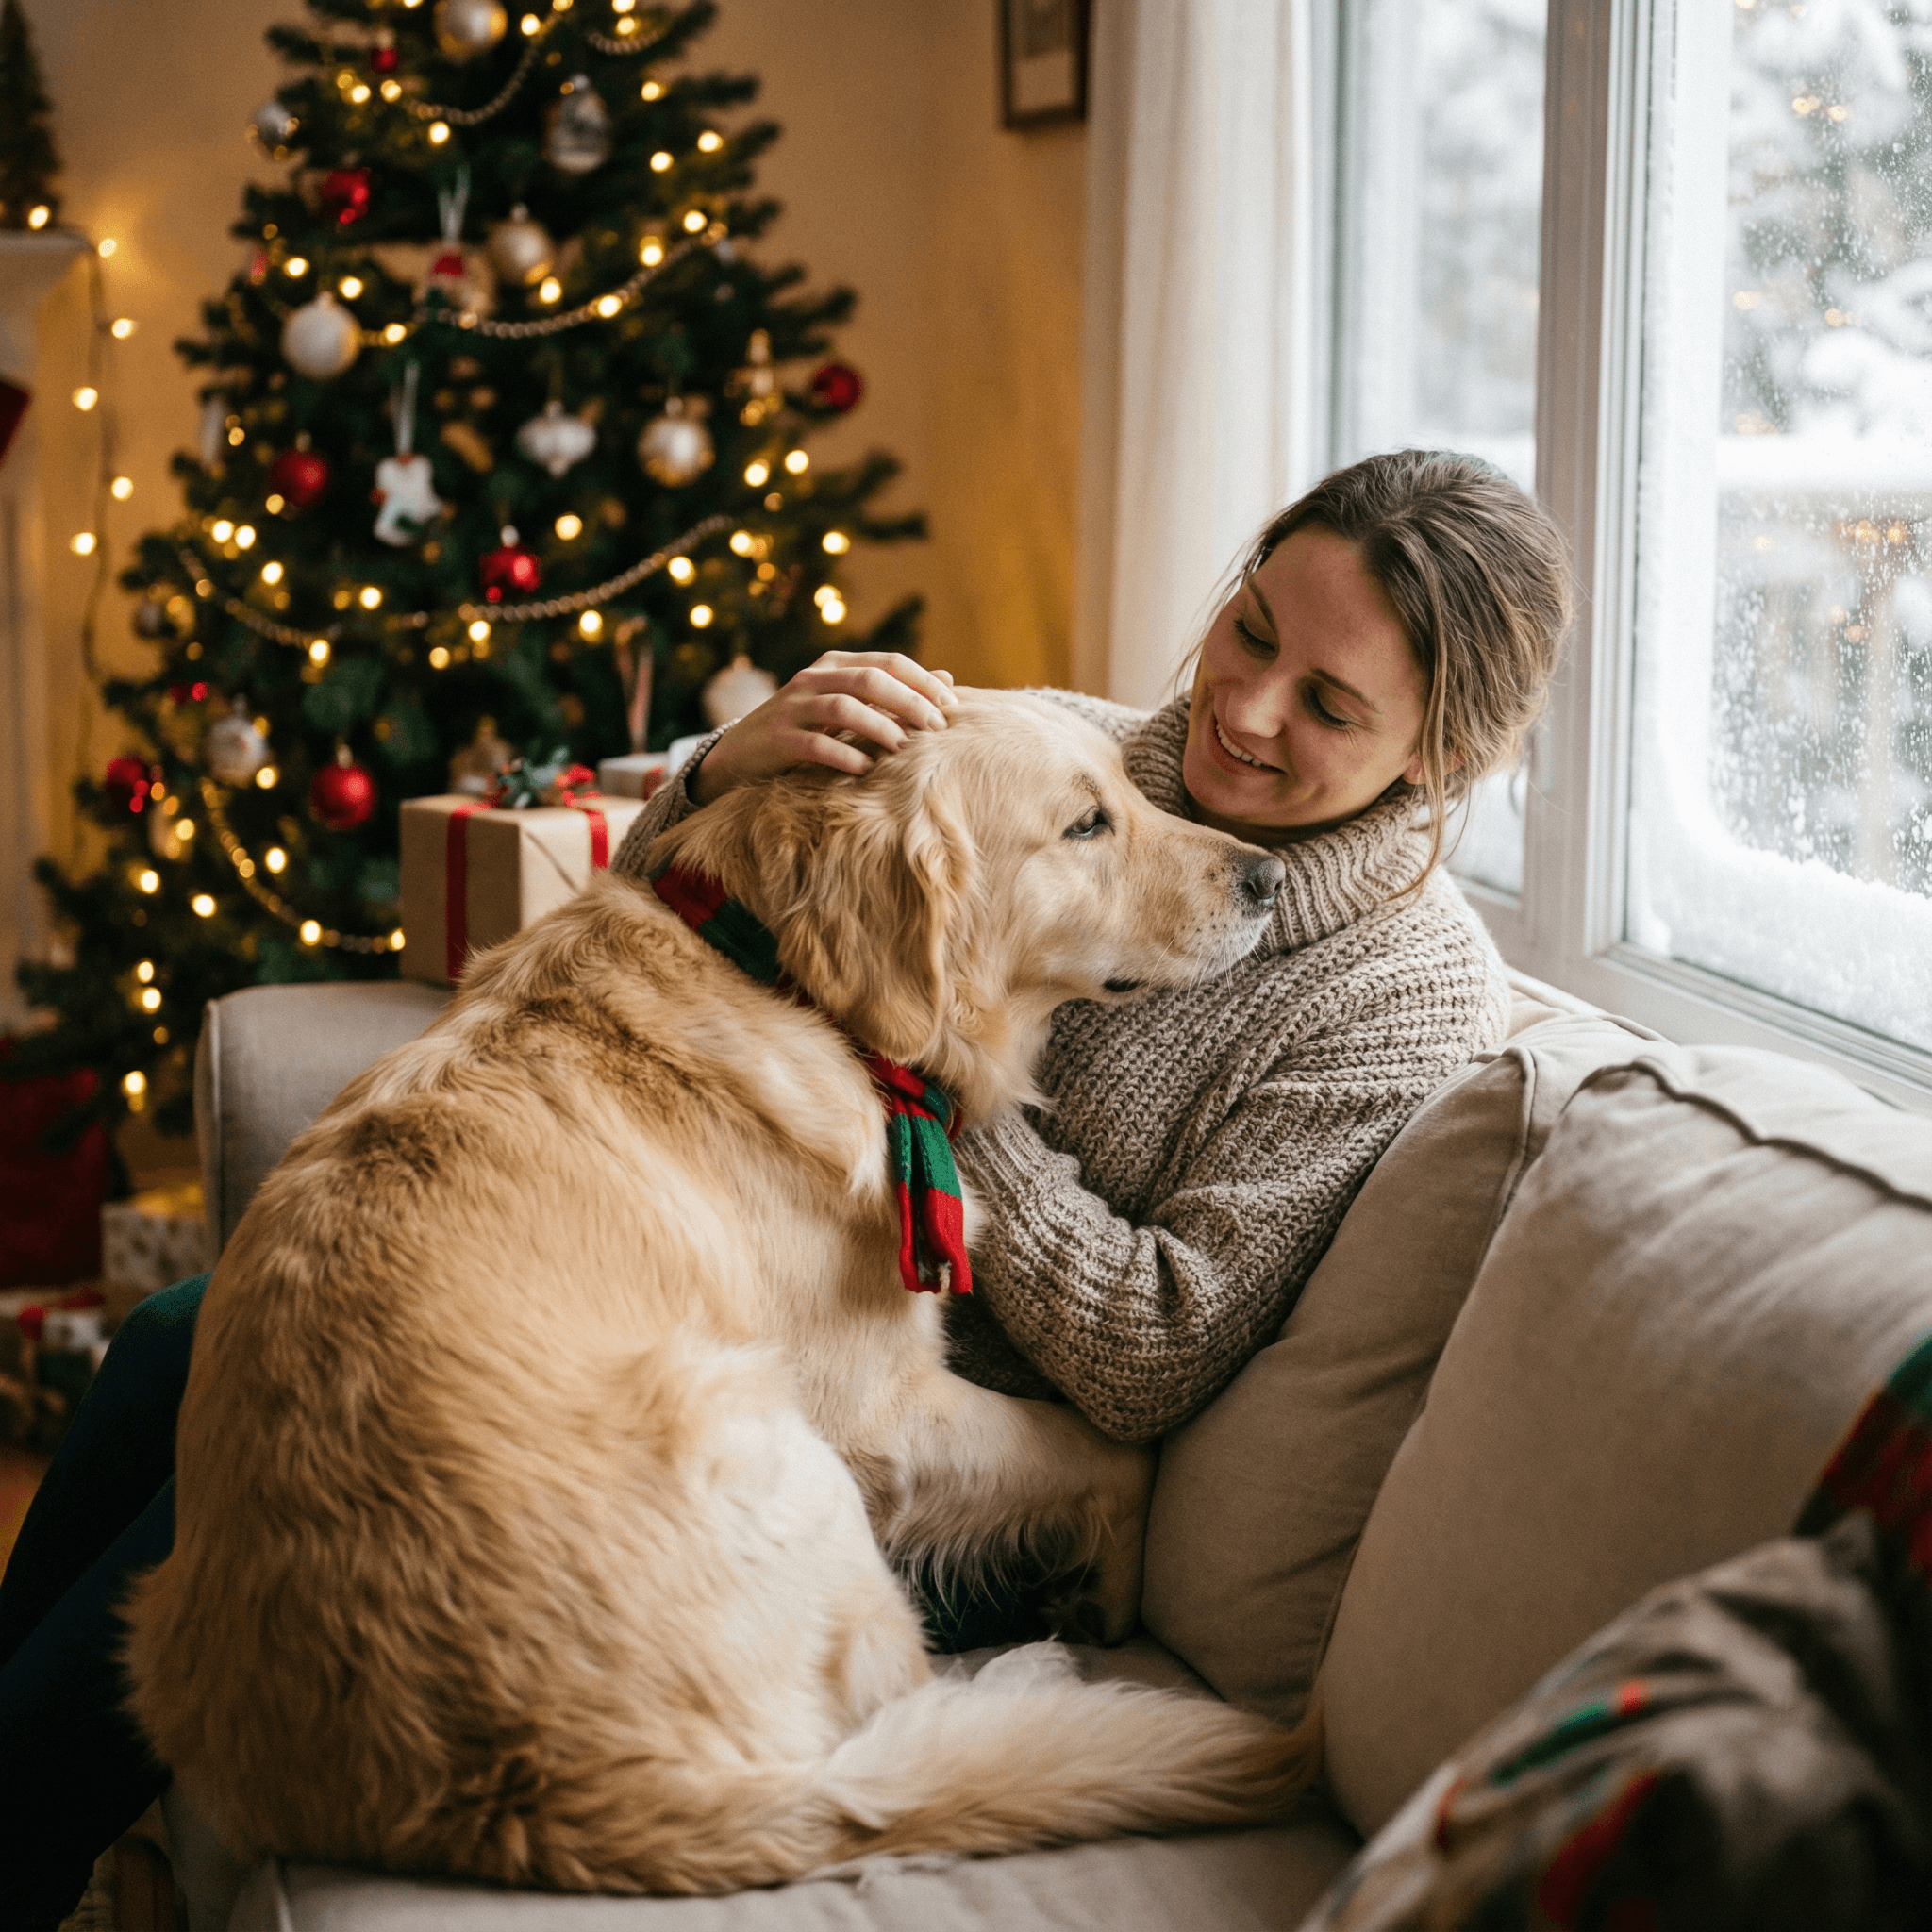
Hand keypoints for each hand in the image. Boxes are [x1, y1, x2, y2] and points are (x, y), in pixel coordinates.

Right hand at [688, 651, 958, 804]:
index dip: (923, 682)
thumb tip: (947, 678)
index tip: (952, 707)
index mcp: (834, 664)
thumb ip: (892, 692)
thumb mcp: (848, 704)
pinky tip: (866, 770)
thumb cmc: (805, 730)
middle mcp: (813, 679)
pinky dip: (844, 755)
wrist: (738, 755)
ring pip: (844, 707)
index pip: (888, 663)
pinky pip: (815, 744)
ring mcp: (792, 707)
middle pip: (870, 680)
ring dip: (879, 727)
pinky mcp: (777, 738)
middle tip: (937, 728)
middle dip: (909, 703)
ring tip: (904, 748)